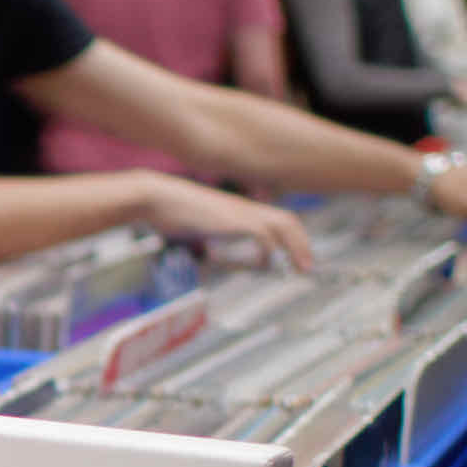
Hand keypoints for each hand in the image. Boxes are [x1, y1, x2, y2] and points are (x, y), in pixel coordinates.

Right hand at [136, 173, 315, 272]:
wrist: (158, 198)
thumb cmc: (171, 214)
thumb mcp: (195, 230)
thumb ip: (209, 242)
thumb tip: (211, 259)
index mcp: (238, 210)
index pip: (276, 220)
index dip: (290, 238)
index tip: (295, 257)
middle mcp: (245, 209)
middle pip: (288, 220)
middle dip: (301, 244)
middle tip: (308, 267)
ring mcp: (240, 212)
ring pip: (282, 224)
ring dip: (295, 247)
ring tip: (301, 268)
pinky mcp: (233, 220)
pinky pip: (261, 234)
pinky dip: (268, 249)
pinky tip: (265, 263)